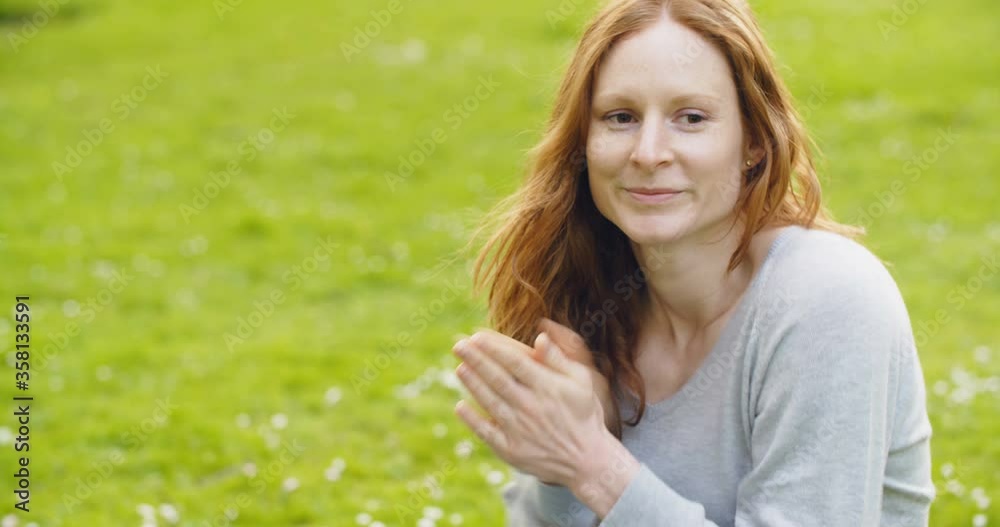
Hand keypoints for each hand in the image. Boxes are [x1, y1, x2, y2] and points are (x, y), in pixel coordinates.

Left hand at [451, 329, 609, 487]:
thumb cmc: (583, 413)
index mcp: (547, 386)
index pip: (514, 362)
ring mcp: (519, 429)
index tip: (477, 336)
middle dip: (476, 360)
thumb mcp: (581, 381)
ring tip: (460, 367)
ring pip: (490, 401)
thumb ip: (558, 359)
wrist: (587, 460)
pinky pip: (486, 432)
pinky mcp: (511, 449)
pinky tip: (460, 406)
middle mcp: (531, 406)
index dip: (494, 347)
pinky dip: (472, 419)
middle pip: (497, 378)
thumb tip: (539, 337)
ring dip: (472, 384)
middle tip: (458, 346)